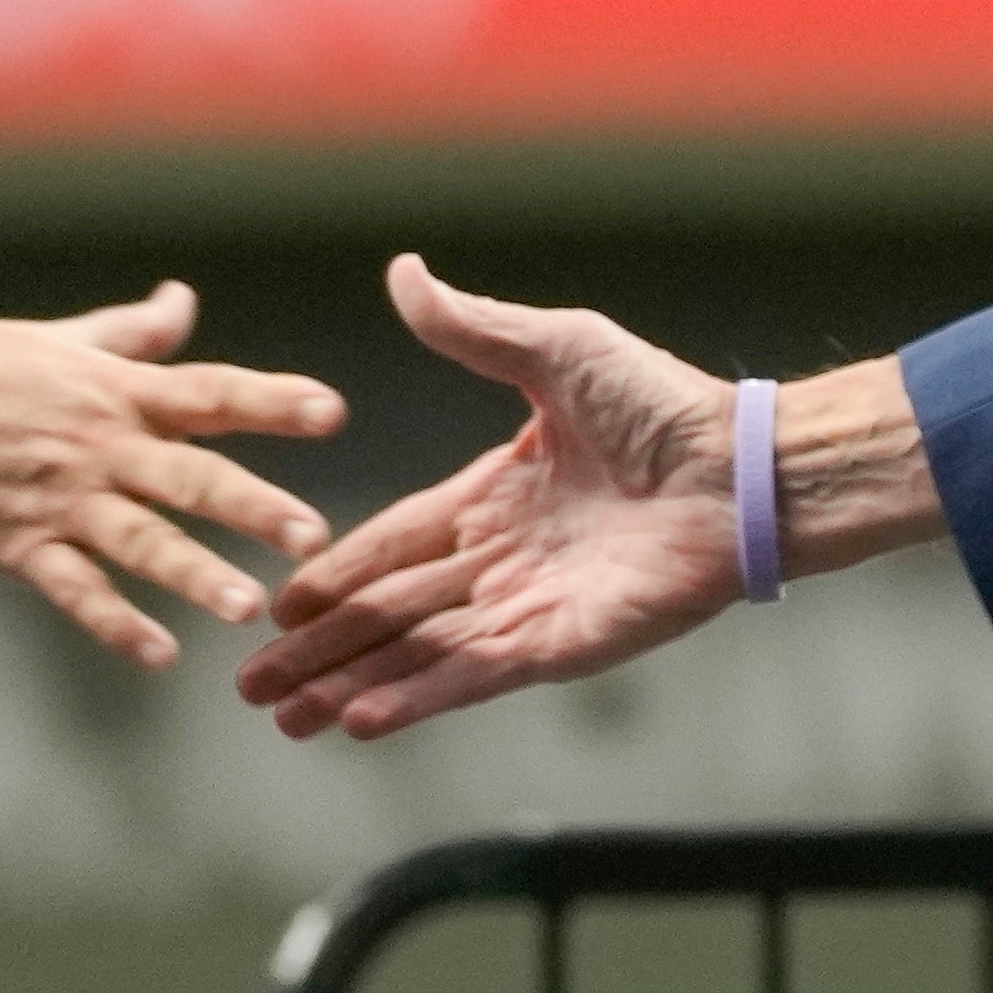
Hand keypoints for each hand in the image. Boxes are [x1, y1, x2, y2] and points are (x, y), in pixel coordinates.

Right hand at [0, 282, 346, 667]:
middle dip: (253, 506)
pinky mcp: (15, 543)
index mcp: (115, 391)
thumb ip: (131, 333)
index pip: (209, 390)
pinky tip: (160, 654)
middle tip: (313, 539)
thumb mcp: (58, 340)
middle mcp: (97, 444)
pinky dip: (115, 623)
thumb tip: (182, 300)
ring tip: (247, 607)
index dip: (271, 400)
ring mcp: (57, 497)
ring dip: (194, 574)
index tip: (331, 413)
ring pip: (138, 540)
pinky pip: (73, 589)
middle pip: (189, 475)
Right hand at [236, 256, 748, 740]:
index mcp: (495, 496)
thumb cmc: (663, 403)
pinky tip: (357, 720)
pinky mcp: (562, 644)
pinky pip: (473, 674)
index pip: (393, 543)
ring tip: (284, 718)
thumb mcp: (554, 350)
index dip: (332, 576)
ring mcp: (529, 607)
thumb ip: (472, 328)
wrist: (742, 466)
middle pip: (390, 613)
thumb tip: (402, 272)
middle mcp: (503, 560)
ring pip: (417, 654)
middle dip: (319, 650)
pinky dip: (415, 697)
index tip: (275, 606)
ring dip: (349, 685)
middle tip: (249, 688)